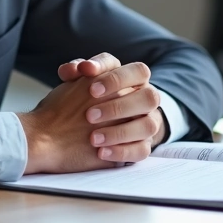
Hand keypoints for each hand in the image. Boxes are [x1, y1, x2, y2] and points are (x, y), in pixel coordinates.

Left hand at [23, 53, 165, 172]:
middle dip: (119, 107)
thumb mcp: (81, 80)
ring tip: (93, 138)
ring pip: (148, 126)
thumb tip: (72, 69)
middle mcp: (147, 99)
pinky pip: (142, 151)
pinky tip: (100, 153)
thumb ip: (74, 71)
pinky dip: (121, 152)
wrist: (89, 123)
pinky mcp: (144, 145)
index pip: (138, 71)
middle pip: (149, 97)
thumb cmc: (86, 96)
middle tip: (90, 116)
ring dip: (120, 133)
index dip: (117, 79)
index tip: (91, 89)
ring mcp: (149, 122)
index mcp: (136, 78)